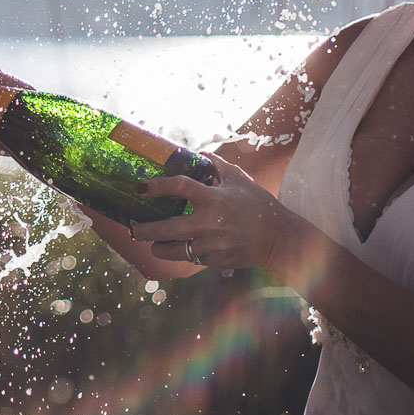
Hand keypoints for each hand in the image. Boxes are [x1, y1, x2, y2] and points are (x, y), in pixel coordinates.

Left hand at [126, 152, 305, 271]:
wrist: (279, 239)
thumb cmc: (259, 205)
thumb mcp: (240, 180)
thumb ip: (218, 166)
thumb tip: (200, 154)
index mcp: (214, 199)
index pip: (179, 187)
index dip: (157, 186)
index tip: (141, 188)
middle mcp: (210, 222)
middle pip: (166, 228)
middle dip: (144, 230)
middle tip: (134, 229)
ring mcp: (211, 244)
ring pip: (173, 250)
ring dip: (158, 247)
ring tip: (152, 243)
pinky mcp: (215, 260)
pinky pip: (190, 257)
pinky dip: (183, 253)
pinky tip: (178, 248)